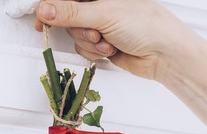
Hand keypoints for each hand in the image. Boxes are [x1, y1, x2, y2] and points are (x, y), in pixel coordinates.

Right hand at [34, 0, 192, 80]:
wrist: (165, 55)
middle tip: (95, 33)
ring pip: (75, 36)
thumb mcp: (104, 14)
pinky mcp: (103, 44)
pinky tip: (112, 51)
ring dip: (90, 43)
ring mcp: (101, 25)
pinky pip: (85, 49)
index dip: (50, 8)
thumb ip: (70, 13)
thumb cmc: (146, 26)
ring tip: (109, 43)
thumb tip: (44, 10)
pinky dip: (95, 53)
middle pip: (67, 17)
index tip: (41, 21)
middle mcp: (99, 6)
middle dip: (80, 29)